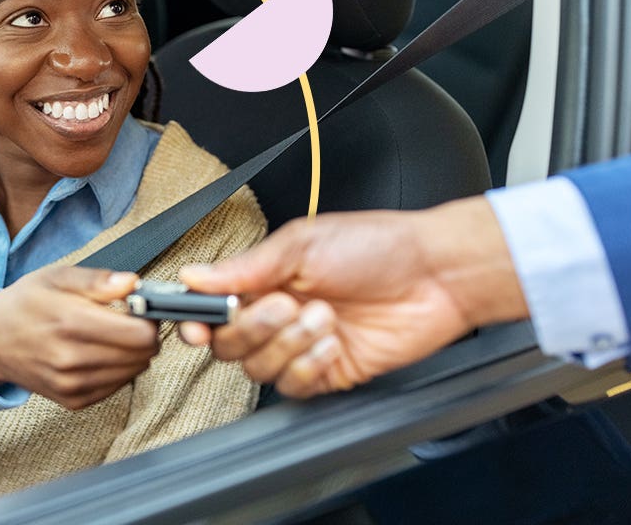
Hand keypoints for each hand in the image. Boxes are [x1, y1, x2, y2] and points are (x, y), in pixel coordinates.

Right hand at [0, 267, 158, 409]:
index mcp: (70, 321)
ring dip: (132, 353)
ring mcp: (72, 384)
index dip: (147, 318)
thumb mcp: (56, 277)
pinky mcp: (73, 400)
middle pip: (142, 355)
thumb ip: (97, 280)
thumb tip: (132, 283)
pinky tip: (99, 353)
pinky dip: (117, 370)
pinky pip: (117, 387)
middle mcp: (72, 358)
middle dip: (143, 335)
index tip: (139, 309)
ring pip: (134, 372)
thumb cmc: (25, 304)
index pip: (140, 334)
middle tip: (127, 320)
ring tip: (110, 336)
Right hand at [176, 198, 528, 397]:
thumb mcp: (303, 245)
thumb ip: (246, 266)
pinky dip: (309, 365)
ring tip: (323, 316)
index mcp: (265, 279)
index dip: (198, 321)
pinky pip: (295, 386)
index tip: (197, 325)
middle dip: (252, 329)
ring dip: (288, 344)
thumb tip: (194, 276)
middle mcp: (278, 314)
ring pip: (260, 369)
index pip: (213, 308)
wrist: (435, 274)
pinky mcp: (329, 372)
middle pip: (229, 345)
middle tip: (283, 305)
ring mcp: (303, 346)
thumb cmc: (377, 246)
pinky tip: (333, 342)